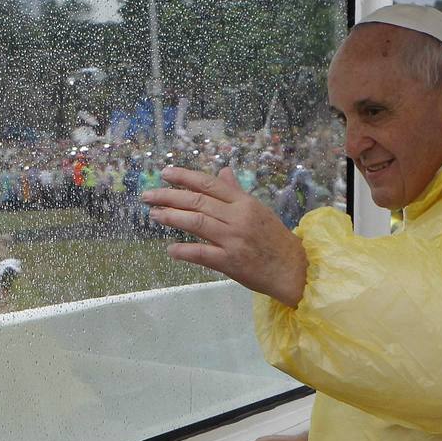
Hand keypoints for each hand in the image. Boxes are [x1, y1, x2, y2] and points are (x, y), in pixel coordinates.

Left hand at [143, 167, 307, 306]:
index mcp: (243, 202)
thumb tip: (222, 172)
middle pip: (197, 201)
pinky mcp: (231, 262)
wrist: (293, 268)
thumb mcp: (257, 210)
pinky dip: (184, 251)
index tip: (165, 174)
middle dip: (169, 196)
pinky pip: (202, 254)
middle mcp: (237, 217)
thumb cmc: (273, 238)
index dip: (185, 177)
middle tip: (148, 196)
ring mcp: (233, 239)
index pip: (209, 184)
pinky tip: (170, 249)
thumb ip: (236, 192)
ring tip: (154, 215)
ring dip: (172, 218)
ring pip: (197, 223)